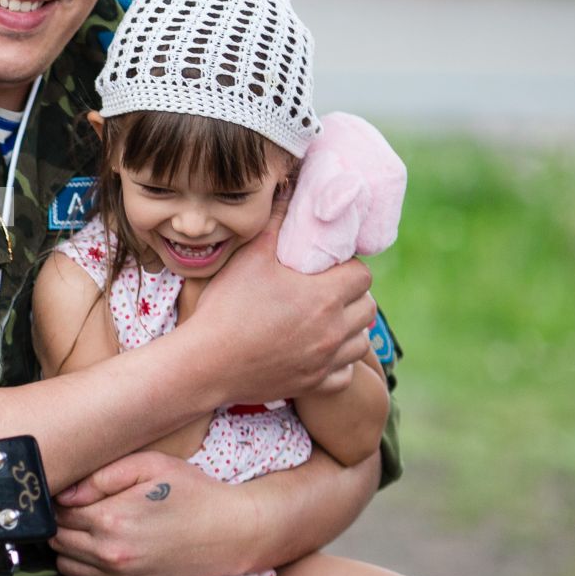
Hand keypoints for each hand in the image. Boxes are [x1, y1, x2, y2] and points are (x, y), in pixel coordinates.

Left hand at [52, 452, 253, 575]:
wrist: (232, 532)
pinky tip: (97, 560)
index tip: (74, 497)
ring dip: (70, 551)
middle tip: (81, 513)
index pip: (58, 514)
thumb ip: (101, 477)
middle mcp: (110, 555)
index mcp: (109, 519)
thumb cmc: (192, 492)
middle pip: (58, 542)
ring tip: (89, 535)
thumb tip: (64, 494)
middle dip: (62, 526)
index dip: (61, 503)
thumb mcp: (148, 466)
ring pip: (66, 568)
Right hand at [187, 214, 374, 404]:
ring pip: (360, 341)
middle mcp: (334, 329)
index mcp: (324, 296)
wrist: (206, 363)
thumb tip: (289, 192)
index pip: (362, 275)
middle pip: (368, 308)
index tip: (325, 269)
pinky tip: (315, 352)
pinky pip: (345, 373)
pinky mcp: (315, 384)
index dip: (346, 268)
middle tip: (325, 293)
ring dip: (348, 329)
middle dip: (352, 297)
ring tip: (322, 322)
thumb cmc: (227, 308)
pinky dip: (336, 363)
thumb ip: (277, 223)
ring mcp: (326, 360)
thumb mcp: (249, 258)